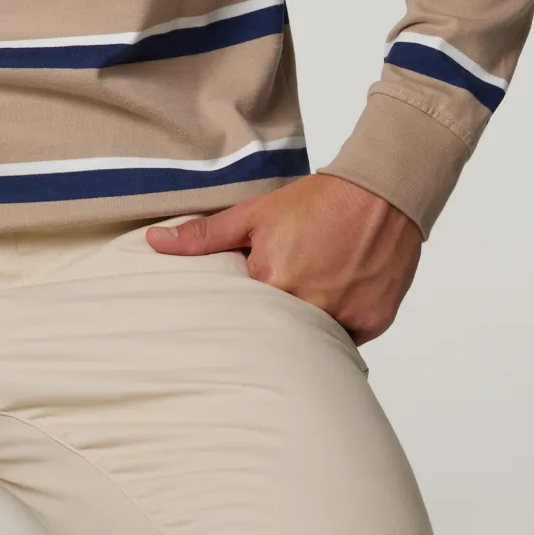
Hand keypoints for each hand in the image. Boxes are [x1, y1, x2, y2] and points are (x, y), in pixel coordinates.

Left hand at [145, 172, 422, 345]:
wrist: (379, 193)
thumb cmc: (317, 201)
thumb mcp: (253, 215)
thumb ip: (203, 236)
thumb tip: (154, 242)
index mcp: (273, 282)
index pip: (242, 318)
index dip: (240, 313)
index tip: (239, 310)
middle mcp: (308, 306)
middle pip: (279, 335)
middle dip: (273, 326)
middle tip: (279, 305)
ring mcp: (344, 317)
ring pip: (314, 341)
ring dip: (307, 328)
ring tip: (311, 297)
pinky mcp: (372, 323)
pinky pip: (348, 340)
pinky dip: (340, 326)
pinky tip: (338, 298)